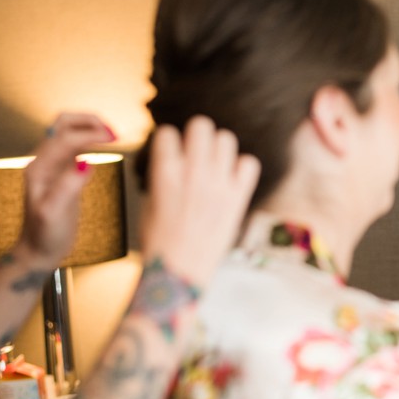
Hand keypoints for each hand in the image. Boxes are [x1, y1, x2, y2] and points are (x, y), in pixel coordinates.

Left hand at [20, 113, 116, 267]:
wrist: (38, 251)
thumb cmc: (45, 235)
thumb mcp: (55, 213)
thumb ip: (69, 186)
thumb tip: (86, 162)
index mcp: (39, 169)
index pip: (65, 138)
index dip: (90, 134)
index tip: (114, 138)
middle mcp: (44, 163)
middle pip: (63, 125)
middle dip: (88, 122)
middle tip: (113, 132)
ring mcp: (53, 167)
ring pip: (69, 133)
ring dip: (90, 128)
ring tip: (113, 135)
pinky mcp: (63, 174)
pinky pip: (76, 147)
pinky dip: (91, 140)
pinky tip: (105, 147)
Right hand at [140, 116, 259, 287]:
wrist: (180, 272)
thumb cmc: (159, 241)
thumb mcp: (148, 202)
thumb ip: (162, 175)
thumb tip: (171, 157)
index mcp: (166, 175)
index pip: (168, 133)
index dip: (168, 140)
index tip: (170, 150)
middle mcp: (194, 175)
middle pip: (202, 126)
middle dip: (196, 135)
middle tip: (195, 149)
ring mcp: (219, 186)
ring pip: (227, 139)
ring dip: (219, 147)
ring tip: (214, 163)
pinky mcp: (238, 199)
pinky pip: (250, 164)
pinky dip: (242, 167)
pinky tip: (231, 178)